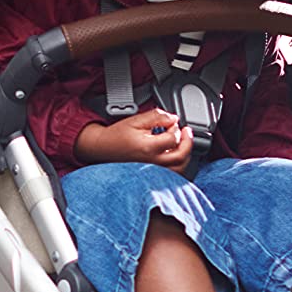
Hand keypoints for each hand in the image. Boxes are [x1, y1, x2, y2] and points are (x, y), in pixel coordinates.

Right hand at [75, 108, 194, 168]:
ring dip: (185, 155)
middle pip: (181, 156)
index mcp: (148, 147)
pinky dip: (178, 165)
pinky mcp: (152, 175)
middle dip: (188, 142)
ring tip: (183, 144)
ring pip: (179, 168)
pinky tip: (176, 156)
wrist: (103, 148)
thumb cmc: (116, 136)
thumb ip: (156, 117)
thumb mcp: (135, 120)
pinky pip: (172, 175)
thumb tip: (173, 118)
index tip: (172, 122)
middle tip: (186, 132)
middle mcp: (152, 162)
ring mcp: (153, 171)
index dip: (176, 128)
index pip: (173, 138)